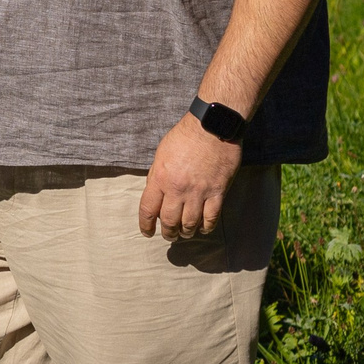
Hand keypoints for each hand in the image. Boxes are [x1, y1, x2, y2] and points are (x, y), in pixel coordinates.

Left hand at [138, 111, 241, 240]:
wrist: (212, 127)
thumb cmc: (184, 137)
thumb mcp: (161, 154)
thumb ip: (157, 176)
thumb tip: (155, 195)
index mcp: (160, 178)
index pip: (148, 209)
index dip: (146, 225)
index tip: (147, 232)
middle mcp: (178, 189)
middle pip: (169, 220)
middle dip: (167, 232)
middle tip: (168, 235)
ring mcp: (199, 192)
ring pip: (190, 223)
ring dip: (185, 232)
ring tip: (184, 234)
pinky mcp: (218, 192)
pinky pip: (211, 217)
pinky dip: (206, 227)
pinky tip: (203, 229)